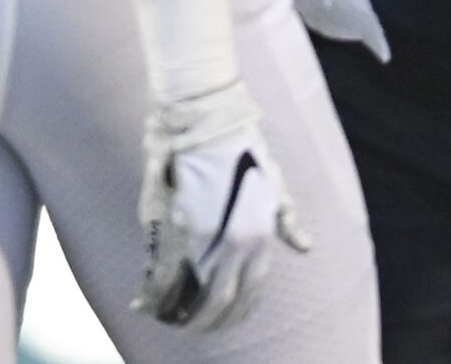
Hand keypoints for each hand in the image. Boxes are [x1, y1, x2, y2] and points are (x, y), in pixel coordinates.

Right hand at [137, 77, 309, 329]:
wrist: (205, 120)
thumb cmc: (243, 148)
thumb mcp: (275, 185)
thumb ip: (286, 220)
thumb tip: (305, 247)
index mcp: (258, 236)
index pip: (250, 292)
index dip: (237, 312)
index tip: (225, 322)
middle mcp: (232, 244)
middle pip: (219, 301)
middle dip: (207, 320)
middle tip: (195, 329)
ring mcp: (200, 238)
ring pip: (188, 293)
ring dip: (177, 312)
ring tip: (170, 321)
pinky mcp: (170, 226)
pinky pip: (161, 272)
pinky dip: (152, 292)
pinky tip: (145, 304)